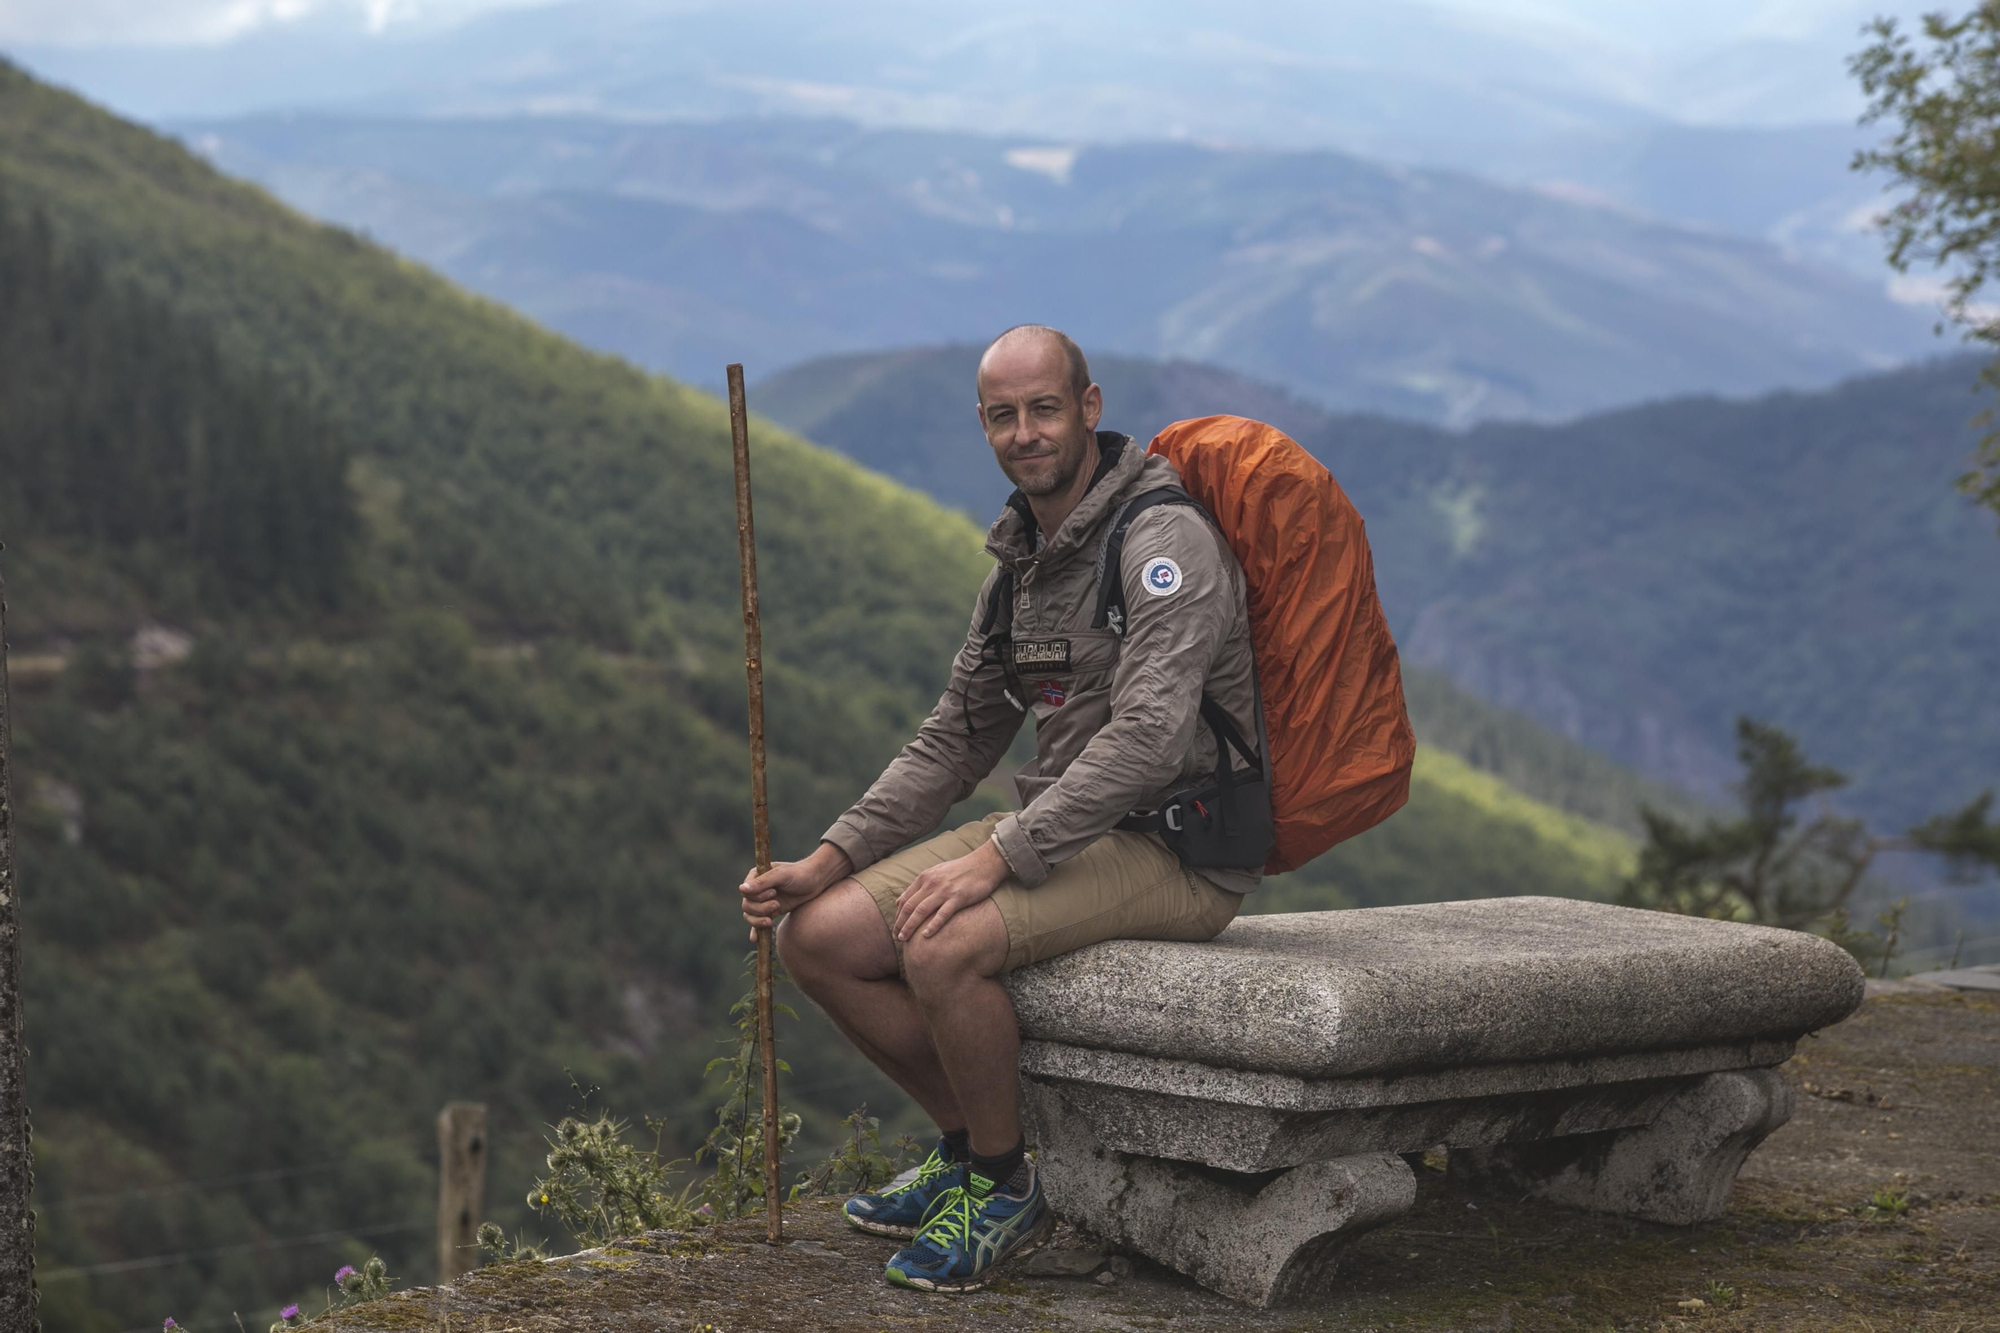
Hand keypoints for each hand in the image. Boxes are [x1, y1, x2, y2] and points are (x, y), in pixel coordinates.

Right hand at [741, 842, 851, 938]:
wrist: (816, 881)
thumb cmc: (800, 874)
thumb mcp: (782, 876)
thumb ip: (763, 882)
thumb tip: (741, 889)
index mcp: (755, 876)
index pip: (746, 894)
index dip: (757, 897)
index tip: (773, 893)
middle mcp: (757, 889)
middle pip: (747, 907)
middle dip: (760, 909)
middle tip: (777, 905)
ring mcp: (763, 901)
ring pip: (751, 916)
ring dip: (759, 920)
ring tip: (773, 918)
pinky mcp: (771, 911)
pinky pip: (759, 922)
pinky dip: (756, 931)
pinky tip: (754, 939)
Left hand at [893, 840, 1010, 942]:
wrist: (984, 863)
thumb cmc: (960, 870)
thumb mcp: (936, 873)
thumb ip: (918, 886)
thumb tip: (899, 901)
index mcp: (924, 878)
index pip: (905, 900)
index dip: (898, 916)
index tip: (895, 929)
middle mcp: (931, 883)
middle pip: (910, 906)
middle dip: (900, 924)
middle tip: (896, 938)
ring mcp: (944, 890)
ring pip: (921, 911)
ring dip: (910, 926)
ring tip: (904, 939)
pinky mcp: (958, 897)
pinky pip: (942, 914)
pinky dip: (933, 925)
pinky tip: (926, 935)